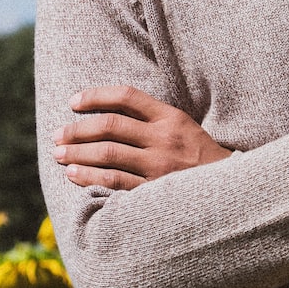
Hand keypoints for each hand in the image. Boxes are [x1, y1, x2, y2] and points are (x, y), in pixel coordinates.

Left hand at [53, 86, 231, 189]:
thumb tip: (106, 113)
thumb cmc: (200, 157)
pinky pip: (115, 182)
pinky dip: (90, 177)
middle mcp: (164, 138)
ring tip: (58, 155)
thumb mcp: (183, 127)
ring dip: (78, 153)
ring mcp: (159, 165)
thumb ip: (151, 118)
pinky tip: (74, 175)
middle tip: (57, 135)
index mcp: (170, 117)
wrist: (231, 191)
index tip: (73, 101)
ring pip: (108, 154)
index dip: (95, 95)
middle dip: (78, 130)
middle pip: (110, 126)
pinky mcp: (155, 191)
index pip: (126, 96)